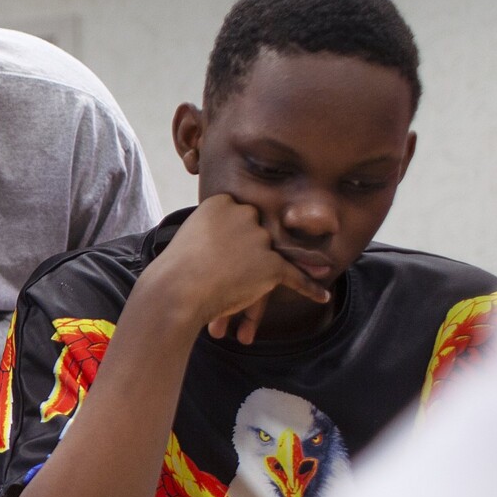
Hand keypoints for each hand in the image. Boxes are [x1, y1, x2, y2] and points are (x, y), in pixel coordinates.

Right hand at [140, 194, 327, 345]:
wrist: (177, 290)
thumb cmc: (174, 270)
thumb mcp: (188, 235)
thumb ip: (209, 230)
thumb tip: (225, 243)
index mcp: (221, 201)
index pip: (240, 215)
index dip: (233, 235)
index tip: (222, 248)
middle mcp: (246, 215)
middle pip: (259, 232)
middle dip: (250, 252)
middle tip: (230, 270)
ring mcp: (261, 239)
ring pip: (272, 256)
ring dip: (265, 275)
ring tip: (253, 288)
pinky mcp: (271, 264)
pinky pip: (295, 277)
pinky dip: (309, 287)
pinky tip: (322, 295)